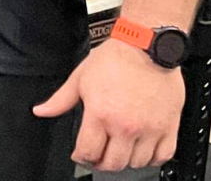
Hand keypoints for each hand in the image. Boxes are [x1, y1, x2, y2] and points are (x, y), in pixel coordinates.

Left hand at [33, 39, 183, 170]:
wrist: (145, 46)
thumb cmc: (114, 58)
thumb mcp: (80, 76)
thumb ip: (60, 99)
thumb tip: (41, 111)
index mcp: (100, 113)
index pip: (89, 152)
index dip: (81, 157)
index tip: (81, 155)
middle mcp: (125, 126)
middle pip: (113, 164)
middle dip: (101, 162)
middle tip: (99, 155)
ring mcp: (149, 130)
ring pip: (136, 163)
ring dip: (126, 160)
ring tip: (119, 149)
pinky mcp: (169, 128)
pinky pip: (162, 157)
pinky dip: (152, 158)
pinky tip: (143, 149)